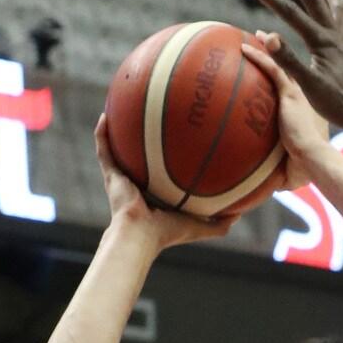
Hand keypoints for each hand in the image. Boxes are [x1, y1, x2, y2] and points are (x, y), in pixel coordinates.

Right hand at [95, 113, 234, 251]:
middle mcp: (137, 184)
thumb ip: (220, 222)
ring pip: (118, 150)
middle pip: (139, 156)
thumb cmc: (168, 233)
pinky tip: (104, 115)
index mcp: (156, 194)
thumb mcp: (200, 226)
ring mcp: (121, 180)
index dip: (166, 157)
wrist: (140, 235)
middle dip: (143, 138)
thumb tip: (241, 212)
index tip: (177, 139)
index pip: (161, 172)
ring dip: (118, 131)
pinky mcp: (110, 177)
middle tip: (150, 115)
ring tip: (120, 106)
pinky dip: (101, 134)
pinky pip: (104, 150)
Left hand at [243, 30, 330, 191]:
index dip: (289, 80)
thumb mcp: (291, 167)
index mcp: (309, 111)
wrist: (315, 160)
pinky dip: (258, 57)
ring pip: (283, 62)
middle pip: (291, 70)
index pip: (297, 90)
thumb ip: (278, 169)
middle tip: (268, 41)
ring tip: (256, 35)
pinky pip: (272, 68)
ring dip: (269, 47)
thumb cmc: (305, 170)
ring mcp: (299, 93)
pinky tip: (243, 48)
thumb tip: (262, 186)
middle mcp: (306, 97)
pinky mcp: (291, 94)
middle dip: (281, 53)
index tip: (280, 72)